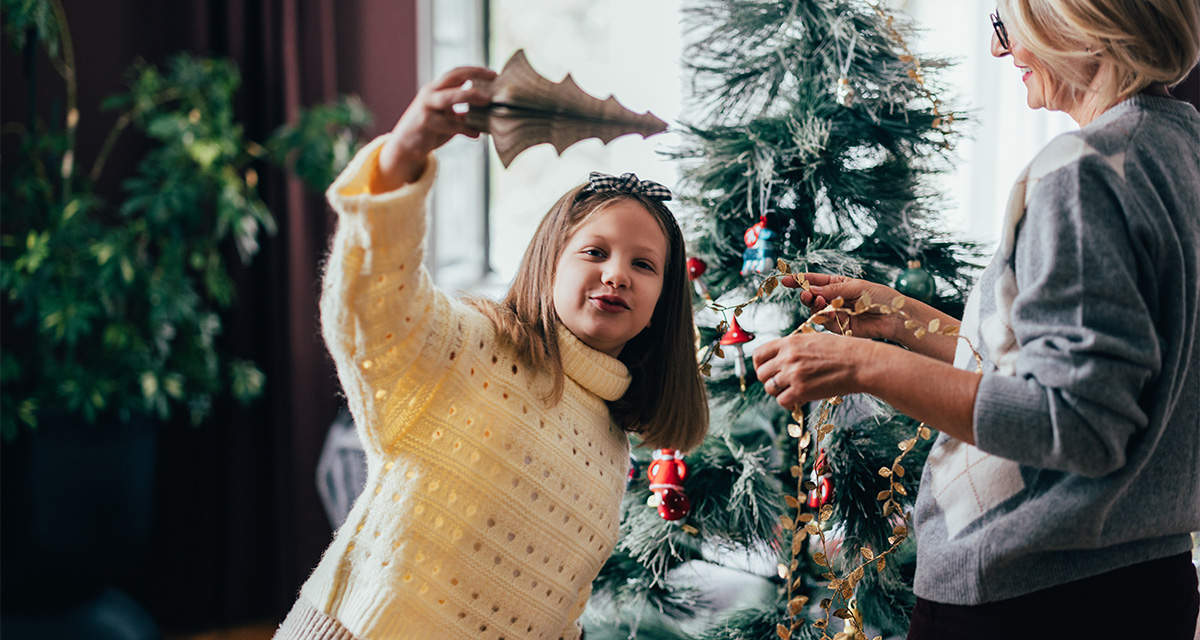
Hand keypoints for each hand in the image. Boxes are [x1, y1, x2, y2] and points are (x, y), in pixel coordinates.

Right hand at [373, 66, 496, 190]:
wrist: (406, 146)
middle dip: (473, 74)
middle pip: (452, 77)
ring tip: (486, 100)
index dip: (475, 71)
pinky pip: (449, 124)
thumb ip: (463, 112)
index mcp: (436, 89)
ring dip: (469, 96)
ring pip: (449, 97)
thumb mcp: (448, 118)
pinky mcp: (425, 122)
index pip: (456, 73)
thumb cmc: (431, 130)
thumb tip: (487, 112)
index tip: (494, 74)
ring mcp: (426, 107)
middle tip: (493, 77)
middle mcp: (430, 93)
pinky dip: (465, 129)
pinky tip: (475, 134)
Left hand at [752, 332, 870, 408]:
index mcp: (789, 342)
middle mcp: (788, 357)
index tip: (766, 370)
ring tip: (791, 391)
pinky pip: (782, 401)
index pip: (759, 354)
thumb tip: (780, 357)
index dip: (759, 364)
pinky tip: (797, 399)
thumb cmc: (842, 351)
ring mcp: (793, 374)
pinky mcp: (802, 391)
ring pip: (770, 388)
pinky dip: (788, 403)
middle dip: (769, 380)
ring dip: (778, 392)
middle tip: (780, 383)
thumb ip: (793, 347)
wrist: (860, 363)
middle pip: (761, 373)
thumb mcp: (813, 340)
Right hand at [781, 272, 903, 341]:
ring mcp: (835, 313)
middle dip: (806, 295)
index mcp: (838, 284)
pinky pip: (825, 322)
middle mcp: (833, 298)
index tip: (785, 280)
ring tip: (821, 301)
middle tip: (806, 294)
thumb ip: (833, 289)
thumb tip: (812, 289)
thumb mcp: (857, 288)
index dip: (799, 280)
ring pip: (816, 310)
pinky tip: (831, 312)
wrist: (894, 317)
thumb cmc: (880, 297)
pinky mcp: (839, 327)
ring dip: (815, 305)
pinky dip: (824, 317)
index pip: (815, 281)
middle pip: (812, 296)